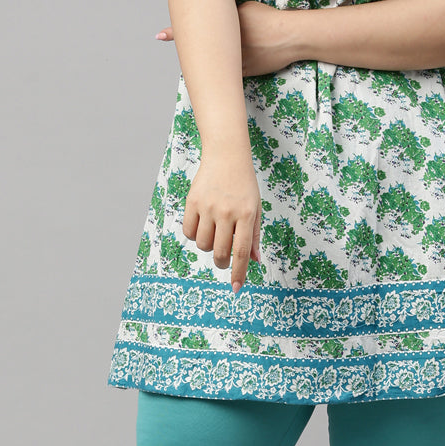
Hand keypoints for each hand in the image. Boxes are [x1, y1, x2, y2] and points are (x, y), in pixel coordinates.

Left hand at [155, 0, 300, 76]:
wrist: (290, 36)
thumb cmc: (270, 19)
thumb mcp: (245, 9)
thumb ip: (229, 11)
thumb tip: (218, 8)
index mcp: (224, 28)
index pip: (196, 28)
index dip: (175, 32)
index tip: (159, 34)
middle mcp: (225, 46)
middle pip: (200, 47)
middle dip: (181, 42)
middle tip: (160, 36)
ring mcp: (233, 61)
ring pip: (212, 65)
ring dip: (204, 63)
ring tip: (193, 60)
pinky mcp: (245, 72)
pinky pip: (229, 75)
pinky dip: (221, 75)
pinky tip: (213, 78)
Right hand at [182, 152, 262, 291]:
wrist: (226, 156)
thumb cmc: (244, 185)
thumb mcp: (256, 208)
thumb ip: (254, 235)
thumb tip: (254, 261)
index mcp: (246, 215)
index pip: (241, 252)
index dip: (239, 273)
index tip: (236, 289)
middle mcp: (227, 212)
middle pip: (220, 253)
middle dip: (221, 263)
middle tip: (223, 258)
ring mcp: (208, 207)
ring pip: (203, 245)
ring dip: (208, 247)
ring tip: (214, 233)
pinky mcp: (192, 202)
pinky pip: (188, 232)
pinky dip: (194, 236)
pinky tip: (202, 226)